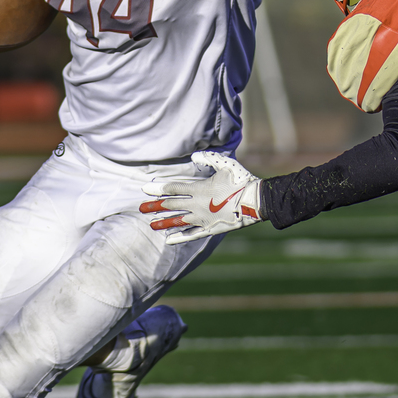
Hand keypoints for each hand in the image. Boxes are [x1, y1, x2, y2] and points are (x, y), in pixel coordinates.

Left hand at [141, 152, 263, 244]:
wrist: (256, 201)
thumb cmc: (242, 181)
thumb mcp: (225, 164)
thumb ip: (208, 159)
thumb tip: (193, 157)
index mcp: (199, 189)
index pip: (173, 189)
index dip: (158, 189)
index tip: (145, 190)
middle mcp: (197, 205)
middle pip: (171, 205)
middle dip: (155, 206)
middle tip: (141, 207)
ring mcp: (202, 219)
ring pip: (178, 221)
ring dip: (163, 222)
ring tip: (151, 225)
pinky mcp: (210, 229)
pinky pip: (190, 235)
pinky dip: (179, 237)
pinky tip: (168, 240)